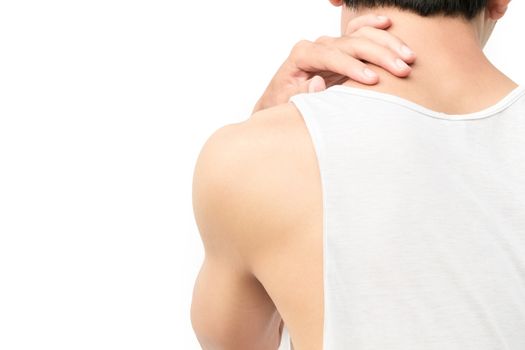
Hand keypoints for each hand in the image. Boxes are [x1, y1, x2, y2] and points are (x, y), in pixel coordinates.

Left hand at [251, 14, 415, 113]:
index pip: (331, 56)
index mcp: (303, 55)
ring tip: (408, 57)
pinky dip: (373, 25)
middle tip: (402, 69)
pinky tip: (388, 23)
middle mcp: (318, 45)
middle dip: (378, 55)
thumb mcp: (289, 104)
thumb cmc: (285, 103)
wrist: (282, 100)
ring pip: (360, 35)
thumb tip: (317, 82)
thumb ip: (302, 94)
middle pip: (351, 43)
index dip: (353, 67)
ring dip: (386, 44)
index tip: (373, 80)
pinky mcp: (341, 49)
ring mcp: (331, 45)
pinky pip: (358, 30)